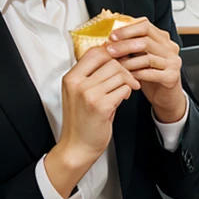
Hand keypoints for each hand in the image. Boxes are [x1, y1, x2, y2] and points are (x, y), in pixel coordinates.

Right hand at [58, 44, 140, 165]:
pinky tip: (123, 99)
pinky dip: (127, 92)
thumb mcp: (80, 93)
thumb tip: (113, 56)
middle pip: (110, 61)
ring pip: (119, 74)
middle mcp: (77, 84)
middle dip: (123, 69)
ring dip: (127, 82)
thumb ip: (93, 75)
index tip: (120, 61)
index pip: (95, 52)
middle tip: (126, 79)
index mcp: (71, 78)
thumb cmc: (81, 121)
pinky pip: (123, 89)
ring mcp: (88, 94)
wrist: (77, 147)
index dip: (111, 54)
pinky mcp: (100, 106)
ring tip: (124, 91)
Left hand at [105, 17, 185, 122]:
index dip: (127, 30)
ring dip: (128, 61)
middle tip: (110, 50)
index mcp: (163, 39)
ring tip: (115, 65)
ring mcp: (173, 62)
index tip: (112, 36)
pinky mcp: (172, 77)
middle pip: (146, 40)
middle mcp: (170, 48)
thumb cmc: (151, 74)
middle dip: (124, 45)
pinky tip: (127, 76)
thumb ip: (131, 46)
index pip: (145, 26)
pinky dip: (137, 74)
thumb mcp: (140, 56)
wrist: (166, 96)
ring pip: (148, 58)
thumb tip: (110, 39)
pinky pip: (151, 73)